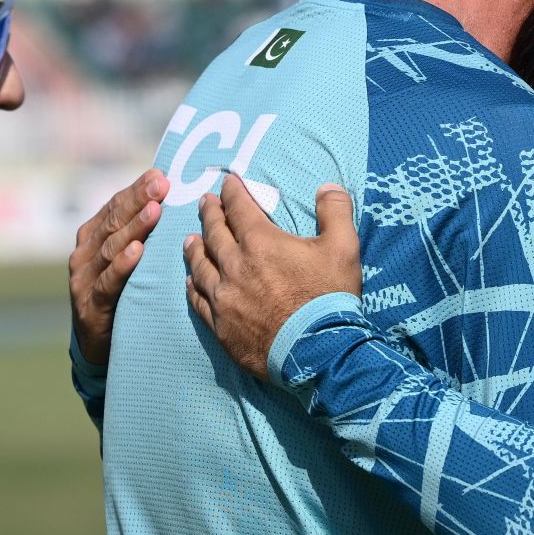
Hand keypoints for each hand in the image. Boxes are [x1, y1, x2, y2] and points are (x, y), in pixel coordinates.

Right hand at [68, 167, 166, 365]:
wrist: (97, 344)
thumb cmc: (120, 293)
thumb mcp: (127, 260)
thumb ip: (140, 233)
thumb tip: (171, 199)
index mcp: (92, 237)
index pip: (115, 206)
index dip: (136, 189)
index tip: (160, 174)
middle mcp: (84, 253)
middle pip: (113, 222)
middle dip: (138, 201)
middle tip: (161, 184)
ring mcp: (83, 279)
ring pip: (110, 248)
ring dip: (133, 228)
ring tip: (154, 211)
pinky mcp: (90, 305)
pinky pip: (108, 282)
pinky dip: (122, 265)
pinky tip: (138, 251)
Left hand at [184, 175, 361, 379]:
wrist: (318, 352)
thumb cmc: (329, 297)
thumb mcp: (344, 247)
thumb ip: (335, 211)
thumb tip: (327, 187)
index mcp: (261, 243)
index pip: (239, 208)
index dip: (232, 192)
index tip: (227, 182)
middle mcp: (234, 266)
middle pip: (214, 233)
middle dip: (210, 214)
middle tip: (205, 203)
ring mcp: (224, 298)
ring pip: (200, 266)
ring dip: (194, 248)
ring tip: (190, 238)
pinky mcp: (221, 325)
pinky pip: (199, 300)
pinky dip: (193, 287)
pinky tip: (191, 281)